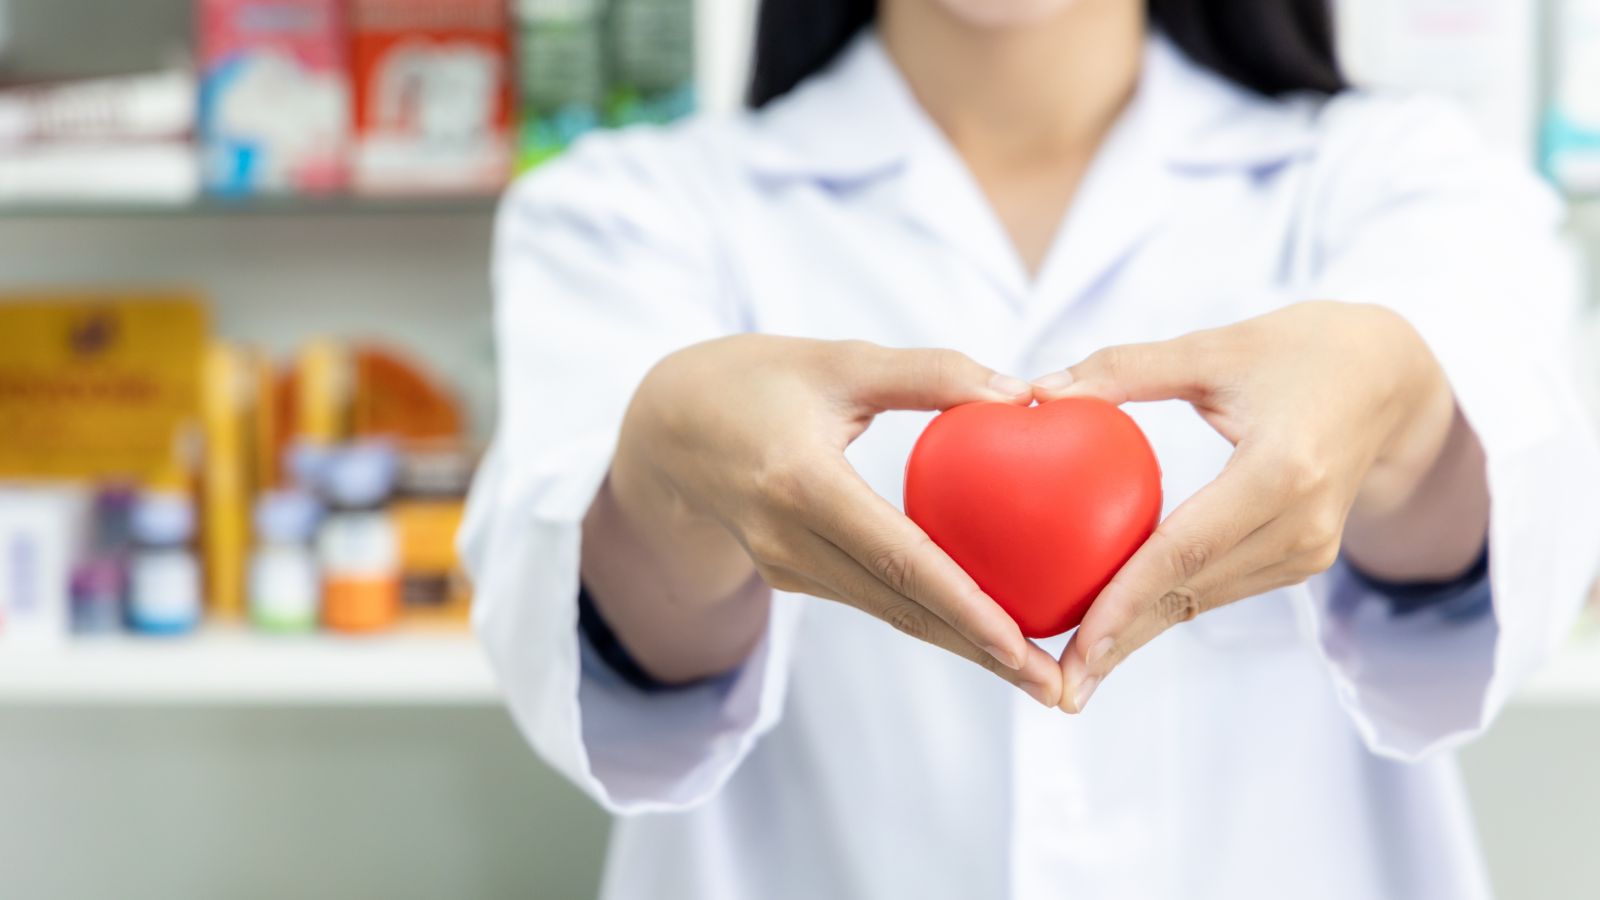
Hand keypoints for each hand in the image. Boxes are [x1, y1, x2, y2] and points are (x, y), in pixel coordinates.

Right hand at [606, 335, 1065, 705]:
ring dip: (962, 645)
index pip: (898, 558)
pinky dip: (929, 615)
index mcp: (799, 484)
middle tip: (1055, 687)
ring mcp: (784, 567)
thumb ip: (928, 373)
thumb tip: (1019, 390)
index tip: (1025, 643)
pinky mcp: (789, 576)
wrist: (666, 430)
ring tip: (1035, 673)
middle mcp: (787, 540)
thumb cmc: (758, 380)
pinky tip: (985, 624)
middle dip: (982, 653)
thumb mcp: (839, 359)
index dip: (965, 606)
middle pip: (900, 608)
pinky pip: (871, 599)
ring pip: (889, 614)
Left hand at [1032, 301, 1482, 712]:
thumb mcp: (1212, 347)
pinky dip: (1167, 606)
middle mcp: (1302, 523)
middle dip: (1121, 643)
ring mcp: (1309, 549)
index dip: (1127, 600)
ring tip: (1075, 672)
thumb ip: (1124, 367)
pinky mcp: (1305, 558)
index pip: (1186, 550)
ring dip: (1139, 635)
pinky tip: (1117, 627)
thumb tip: (1037, 390)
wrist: (1391, 378)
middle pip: (1192, 593)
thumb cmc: (1297, 350)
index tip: (1077, 644)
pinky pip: (1221, 589)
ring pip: (1204, 601)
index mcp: (1282, 470)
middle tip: (1058, 690)